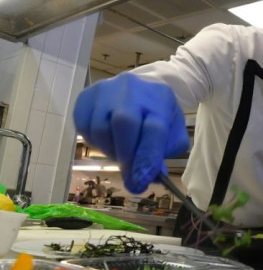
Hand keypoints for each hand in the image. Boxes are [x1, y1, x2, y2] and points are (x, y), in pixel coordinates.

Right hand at [73, 73, 189, 193]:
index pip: (155, 128)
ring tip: (122, 154)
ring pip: (100, 128)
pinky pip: (83, 126)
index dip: (147, 157)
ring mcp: (105, 90)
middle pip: (123, 123)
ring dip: (110, 150)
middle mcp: (132, 89)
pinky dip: (95, 142)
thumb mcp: (172, 131)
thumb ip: (165, 153)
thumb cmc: (158, 114)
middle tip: (130, 178)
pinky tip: (108, 141)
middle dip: (126, 156)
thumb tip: (151, 178)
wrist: (141, 87)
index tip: (141, 181)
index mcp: (160, 98)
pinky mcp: (86, 97)